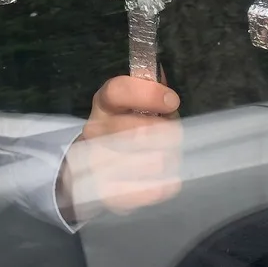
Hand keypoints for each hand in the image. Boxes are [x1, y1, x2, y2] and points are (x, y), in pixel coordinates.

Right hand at [60, 74, 181, 218]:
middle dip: (166, 132)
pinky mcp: (107, 193)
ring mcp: (97, 164)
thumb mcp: (135, 103)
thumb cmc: (125, 127)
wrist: (93, 170)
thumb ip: (148, 89)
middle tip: (174, 135)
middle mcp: (96, 130)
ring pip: (147, 162)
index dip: (148, 94)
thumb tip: (158, 72)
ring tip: (168, 155)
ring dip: (167, 158)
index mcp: (104, 103)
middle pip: (137, 130)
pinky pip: (148, 189)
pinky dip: (164, 184)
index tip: (172, 101)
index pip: (118, 91)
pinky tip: (165, 178)